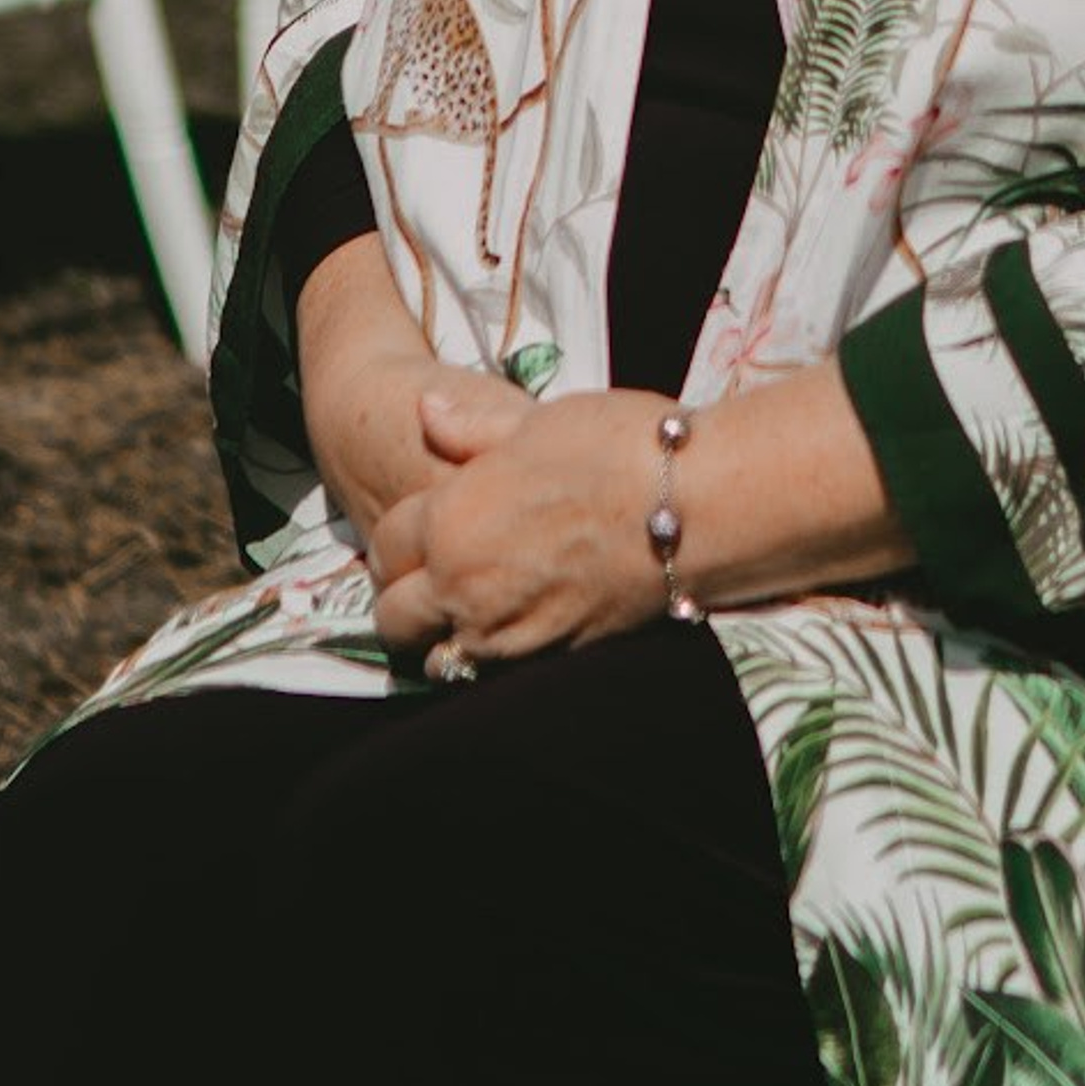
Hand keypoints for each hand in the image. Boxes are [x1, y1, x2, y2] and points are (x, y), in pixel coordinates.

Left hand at [368, 386, 671, 670]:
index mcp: (451, 518)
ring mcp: (505, 632)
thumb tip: (426, 411)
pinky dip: (491, 656)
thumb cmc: (620, 448)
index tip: (419, 532)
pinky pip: (491, 674)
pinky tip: (517, 624)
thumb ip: (471, 426)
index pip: (386, 545)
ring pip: (437, 658)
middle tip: (433, 577)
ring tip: (472, 609)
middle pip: (394, 616)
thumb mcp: (537, 421)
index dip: (399, 539)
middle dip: (405, 598)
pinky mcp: (549, 659)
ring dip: (443, 636)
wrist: (698, 506)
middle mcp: (463, 585)